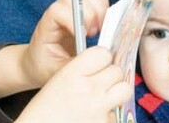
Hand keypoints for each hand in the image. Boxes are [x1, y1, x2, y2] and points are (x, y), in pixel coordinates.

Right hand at [16, 47, 131, 122]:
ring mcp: (99, 107)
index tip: (100, 63)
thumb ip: (81, 71)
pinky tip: (93, 118)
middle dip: (112, 76)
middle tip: (102, 82)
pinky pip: (116, 114)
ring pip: (125, 90)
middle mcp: (88, 88)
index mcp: (72, 73)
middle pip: (117, 71)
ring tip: (105, 98)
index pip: (103, 53)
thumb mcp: (58, 82)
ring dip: (117, 92)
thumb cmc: (43, 111)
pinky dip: (107, 116)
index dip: (103, 58)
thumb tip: (105, 65)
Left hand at [21, 0, 108, 87]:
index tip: (84, 35)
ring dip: (99, 8)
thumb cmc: (46, 67)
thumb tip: (97, 59)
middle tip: (93, 33)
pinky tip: (102, 22)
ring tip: (99, 27)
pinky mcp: (80, 7)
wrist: (39, 62)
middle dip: (91, 13)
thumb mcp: (59, 72)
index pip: (57, 11)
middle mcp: (57, 12)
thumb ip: (76, 65)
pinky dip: (104, 4)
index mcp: (46, 27)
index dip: (74, 19)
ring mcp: (69, 7)